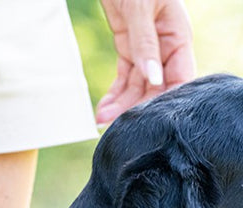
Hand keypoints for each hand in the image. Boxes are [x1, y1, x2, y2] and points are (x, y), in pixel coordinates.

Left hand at [96, 0, 194, 125]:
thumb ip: (145, 43)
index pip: (179, 77)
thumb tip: (153, 79)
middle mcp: (165, 47)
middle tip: (114, 123)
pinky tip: (103, 109)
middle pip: (155, 86)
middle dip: (136, 106)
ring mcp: (147, 49)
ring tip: (101, 120)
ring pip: (137, 85)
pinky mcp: (129, 48)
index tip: (148, 118)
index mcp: (178, 36)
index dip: (166, 99)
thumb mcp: (140, 9)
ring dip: (120, 104)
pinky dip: (114, 93)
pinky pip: (125, 77)